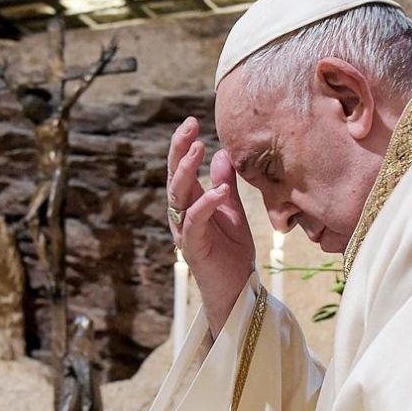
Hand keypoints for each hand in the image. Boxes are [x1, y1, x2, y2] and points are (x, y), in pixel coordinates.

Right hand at [167, 117, 255, 336]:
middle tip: (189, 127)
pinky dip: (205, 205)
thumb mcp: (232, 210)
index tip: (191, 121)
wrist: (237, 289)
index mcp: (190, 203)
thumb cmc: (232, 251)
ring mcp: (185, 231)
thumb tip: (222, 152)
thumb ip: (224, 184)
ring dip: (186, 171)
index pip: (181, 169)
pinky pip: (195, 222)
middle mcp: (182, 214)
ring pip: (178, 196)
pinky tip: (219, 191)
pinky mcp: (193, 248)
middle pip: (174, 177)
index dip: (183, 145)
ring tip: (199, 148)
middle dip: (179, 150)